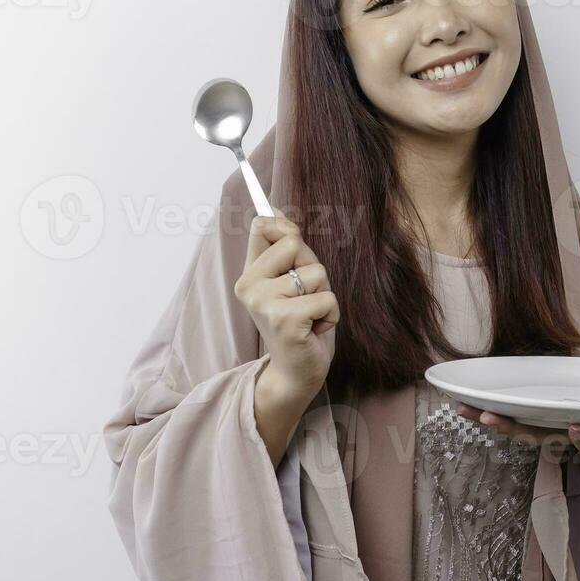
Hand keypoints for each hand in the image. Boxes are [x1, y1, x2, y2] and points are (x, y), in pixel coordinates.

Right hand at [235, 207, 339, 396]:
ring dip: (324, 294)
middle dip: (313, 268)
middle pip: (295, 243)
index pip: (261, 226)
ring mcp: (264, 302)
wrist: (295, 373)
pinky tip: (315, 330)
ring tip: (310, 316)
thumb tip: (273, 207)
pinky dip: (331, 315)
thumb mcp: (290, 282)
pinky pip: (327, 298)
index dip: (284, 225)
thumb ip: (283, 250)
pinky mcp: (285, 319)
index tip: (293, 241)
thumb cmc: (299, 325)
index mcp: (249, 274)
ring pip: (316, 272)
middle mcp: (249, 286)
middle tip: (305, 297)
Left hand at [455, 403, 579, 476]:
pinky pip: (502, 422)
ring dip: (488, 421)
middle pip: (534, 437)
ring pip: (512, 431)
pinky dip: (481, 414)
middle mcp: (561, 441)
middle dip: (511, 428)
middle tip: (491, 416)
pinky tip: (457, 403)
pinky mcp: (528, 429)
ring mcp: (542, 436)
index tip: (576, 426)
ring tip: (465, 408)